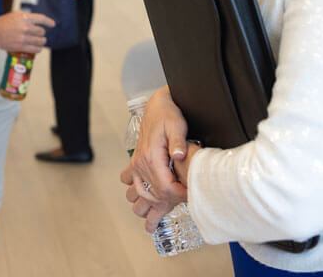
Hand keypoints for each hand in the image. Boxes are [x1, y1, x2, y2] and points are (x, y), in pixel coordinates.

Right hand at [0, 10, 52, 53]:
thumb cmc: (3, 22)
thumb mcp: (16, 14)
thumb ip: (27, 17)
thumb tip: (38, 21)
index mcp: (25, 17)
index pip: (41, 18)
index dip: (49, 22)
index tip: (52, 24)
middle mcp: (25, 27)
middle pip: (41, 32)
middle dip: (42, 34)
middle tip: (40, 35)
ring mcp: (23, 37)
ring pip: (40, 41)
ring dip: (42, 42)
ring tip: (40, 42)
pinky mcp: (20, 46)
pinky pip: (35, 49)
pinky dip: (38, 49)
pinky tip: (37, 48)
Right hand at [119, 86, 192, 231]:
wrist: (157, 106)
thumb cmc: (168, 114)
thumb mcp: (177, 125)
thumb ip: (178, 142)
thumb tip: (179, 156)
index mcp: (151, 156)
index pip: (165, 186)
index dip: (179, 195)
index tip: (190, 197)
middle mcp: (141, 163)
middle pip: (153, 193)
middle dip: (166, 204)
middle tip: (180, 205)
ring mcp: (136, 163)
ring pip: (139, 192)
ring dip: (147, 204)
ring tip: (154, 217)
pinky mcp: (136, 162)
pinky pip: (131, 182)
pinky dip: (137, 192)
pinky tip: (144, 198)